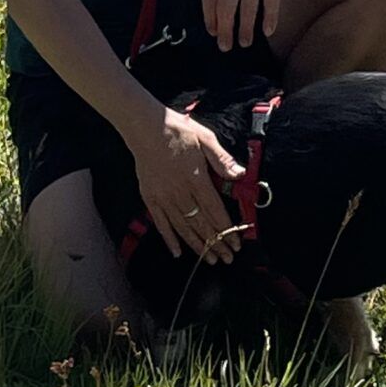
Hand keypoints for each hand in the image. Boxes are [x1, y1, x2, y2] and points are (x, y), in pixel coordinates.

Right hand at [126, 102, 243, 260]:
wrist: (144, 126)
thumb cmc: (178, 130)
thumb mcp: (205, 138)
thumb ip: (222, 159)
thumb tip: (240, 174)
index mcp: (196, 178)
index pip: (215, 211)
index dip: (227, 230)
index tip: (236, 244)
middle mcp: (179, 192)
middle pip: (201, 224)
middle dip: (215, 243)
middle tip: (227, 258)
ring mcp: (163, 197)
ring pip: (182, 228)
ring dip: (197, 246)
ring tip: (209, 260)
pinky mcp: (150, 198)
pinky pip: (161, 223)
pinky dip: (169, 239)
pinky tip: (178, 252)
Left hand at [201, 0, 306, 51]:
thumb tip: (216, 1)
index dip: (210, 18)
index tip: (212, 31)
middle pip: (226, 7)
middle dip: (225, 30)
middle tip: (225, 45)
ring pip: (248, 8)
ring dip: (245, 29)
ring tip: (244, 42)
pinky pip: (271, 1)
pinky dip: (269, 18)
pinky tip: (267, 30)